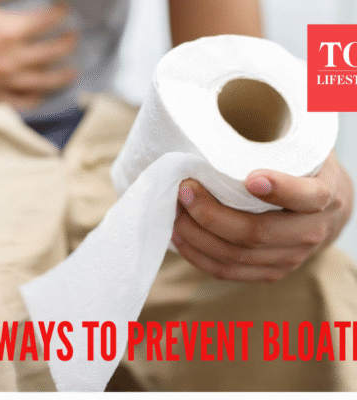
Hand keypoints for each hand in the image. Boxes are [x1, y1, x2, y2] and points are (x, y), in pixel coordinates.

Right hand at [0, 0, 77, 109]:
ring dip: (61, 77)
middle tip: (73, 38)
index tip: (64, 10)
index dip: (59, 13)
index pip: (46, 21)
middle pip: (51, 53)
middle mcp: (8, 60)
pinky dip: (34, 100)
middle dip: (66, 43)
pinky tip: (41, 96)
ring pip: (42, 83)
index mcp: (6, 31)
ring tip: (72, 72)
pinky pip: (19, 104)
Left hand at [171, 152, 353, 281]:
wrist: (326, 209)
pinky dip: (199, 255)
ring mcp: (290, 257)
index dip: (280, 190)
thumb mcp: (304, 147)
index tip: (251, 179)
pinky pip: (228, 272)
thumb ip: (281, 134)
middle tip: (185, 190)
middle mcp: (311, 232)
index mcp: (326, 195)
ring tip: (174, 211)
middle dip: (212, 214)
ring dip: (197, 235)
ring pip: (236, 256)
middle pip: (256, 233)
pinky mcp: (270, 272)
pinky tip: (180, 237)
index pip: (308, 197)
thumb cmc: (304, 168)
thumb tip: (237, 99)